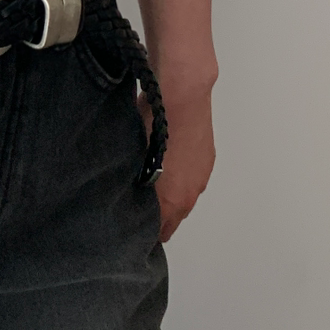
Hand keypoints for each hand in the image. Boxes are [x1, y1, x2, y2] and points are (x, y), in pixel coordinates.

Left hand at [142, 83, 215, 241]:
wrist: (182, 96)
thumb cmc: (152, 125)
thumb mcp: (133, 161)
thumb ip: (132, 187)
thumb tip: (123, 196)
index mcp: (172, 201)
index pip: (160, 232)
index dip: (146, 231)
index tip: (132, 225)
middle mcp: (190, 194)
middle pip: (173, 218)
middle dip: (157, 216)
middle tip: (137, 205)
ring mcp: (201, 176)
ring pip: (183, 197)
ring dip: (170, 194)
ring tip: (151, 180)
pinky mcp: (206, 159)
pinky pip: (191, 177)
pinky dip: (180, 176)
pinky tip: (166, 161)